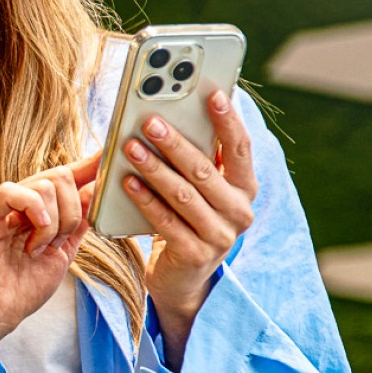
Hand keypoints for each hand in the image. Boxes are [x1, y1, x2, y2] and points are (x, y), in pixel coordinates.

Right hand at [0, 152, 98, 365]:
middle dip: (73, 209)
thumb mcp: (62, 254)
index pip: (65, 176)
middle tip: (60, 241)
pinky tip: (36, 232)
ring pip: (43, 184)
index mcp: (38, 211)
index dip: (87, 166)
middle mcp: (20, 204)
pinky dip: (32, 208)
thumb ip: (77, 224)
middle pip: (59, 175)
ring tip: (39, 249)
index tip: (109, 157)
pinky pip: (11, 192)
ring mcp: (2, 209)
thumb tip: (95, 192)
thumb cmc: (22, 289)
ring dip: (54, 221)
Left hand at [120, 89, 257, 363]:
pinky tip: (126, 183)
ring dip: (155, 169)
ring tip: (130, 147)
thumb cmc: (186, 219)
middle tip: (149, 120)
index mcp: (245, 188)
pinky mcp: (195, 255)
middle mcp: (239, 212)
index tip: (212, 94)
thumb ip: (198, 157)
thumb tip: (175, 110)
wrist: (181, 278)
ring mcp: (220, 237)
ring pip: (184, 195)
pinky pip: (166, 222)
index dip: (228, 120)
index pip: (241, 148)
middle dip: (175, 143)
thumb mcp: (199, 189)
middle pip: (206, 170)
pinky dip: (145, 200)